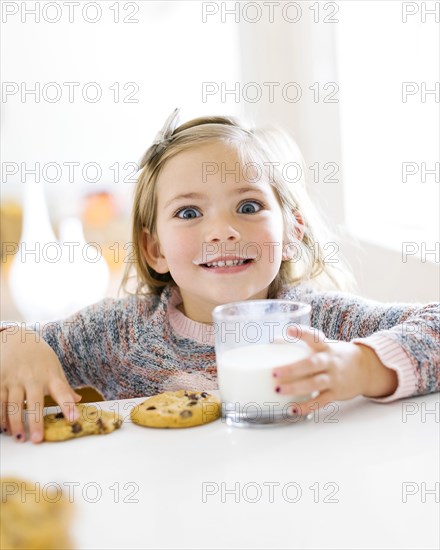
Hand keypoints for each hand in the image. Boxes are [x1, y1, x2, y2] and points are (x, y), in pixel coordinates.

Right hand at [0, 327, 81, 443]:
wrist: (16, 337)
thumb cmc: (39, 356)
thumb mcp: (54, 367)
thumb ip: (64, 386)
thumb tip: (79, 400)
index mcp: (50, 375)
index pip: (62, 392)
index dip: (68, 406)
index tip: (74, 419)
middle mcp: (33, 377)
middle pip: (34, 402)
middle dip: (35, 422)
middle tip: (37, 440)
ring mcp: (14, 379)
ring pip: (14, 404)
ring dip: (15, 423)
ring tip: (19, 437)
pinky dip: (0, 416)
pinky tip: (3, 428)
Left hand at [272, 325, 397, 414]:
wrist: (366, 369)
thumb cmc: (336, 355)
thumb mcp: (325, 345)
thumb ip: (303, 345)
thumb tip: (274, 342)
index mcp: (326, 347)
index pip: (314, 337)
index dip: (302, 333)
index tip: (289, 330)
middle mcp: (330, 362)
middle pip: (312, 364)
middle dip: (293, 369)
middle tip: (274, 372)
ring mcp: (334, 378)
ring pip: (314, 384)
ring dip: (295, 388)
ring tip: (278, 390)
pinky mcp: (336, 394)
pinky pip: (320, 402)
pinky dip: (306, 407)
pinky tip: (292, 410)